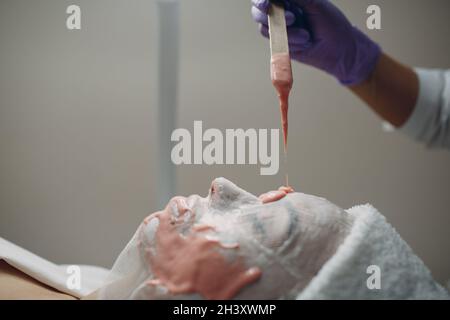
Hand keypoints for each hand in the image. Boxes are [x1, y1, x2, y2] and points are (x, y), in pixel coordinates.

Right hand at [251, 0, 380, 84]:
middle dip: (269, 15)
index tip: (266, 3)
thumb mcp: (315, 4)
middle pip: (258, 11)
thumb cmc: (331, 24)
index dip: (261, 0)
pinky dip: (289, 42)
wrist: (338, 50)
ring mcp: (280, 29)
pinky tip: (304, 42)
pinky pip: (274, 41)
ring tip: (306, 36)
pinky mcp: (281, 44)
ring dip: (287, 32)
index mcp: (290, 0)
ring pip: (265, 27)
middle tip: (292, 19)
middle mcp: (281, 12)